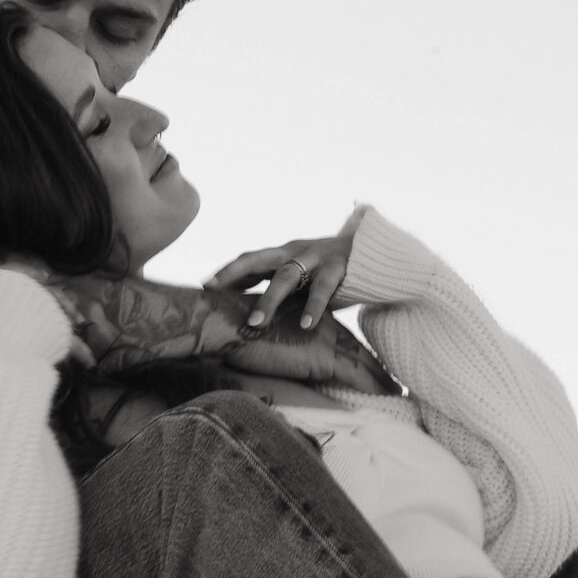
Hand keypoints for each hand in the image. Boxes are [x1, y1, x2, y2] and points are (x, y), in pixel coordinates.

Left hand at [207, 210, 364, 331]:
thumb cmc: (329, 272)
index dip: (225, 271)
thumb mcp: (300, 277)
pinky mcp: (339, 268)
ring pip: (286, 276)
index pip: (247, 260)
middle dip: (233, 274)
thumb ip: (276, 287)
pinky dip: (313, 307)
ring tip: (256, 322)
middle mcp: (294, 252)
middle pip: (257, 259)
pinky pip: (323, 288)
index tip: (202, 286)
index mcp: (281, 254)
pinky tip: (306, 325)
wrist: (374, 254)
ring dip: (269, 299)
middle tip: (212, 290)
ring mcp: (316, 257)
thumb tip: (244, 308)